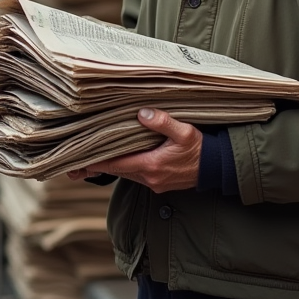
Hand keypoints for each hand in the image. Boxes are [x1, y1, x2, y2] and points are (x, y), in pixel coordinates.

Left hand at [67, 108, 201, 193]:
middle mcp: (151, 178)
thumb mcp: (184, 131)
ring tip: (102, 152)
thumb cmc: (200, 148)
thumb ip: (162, 122)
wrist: (216, 168)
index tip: (82, 158)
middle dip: (104, 161)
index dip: (98, 161)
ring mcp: (155, 183)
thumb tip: (142, 113)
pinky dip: (129, 167)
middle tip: (87, 151)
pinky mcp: (159, 184)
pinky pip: (137, 176)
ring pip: (127, 174)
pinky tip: (127, 156)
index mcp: (152, 165)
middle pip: (119, 170)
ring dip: (117, 164)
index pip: (117, 164)